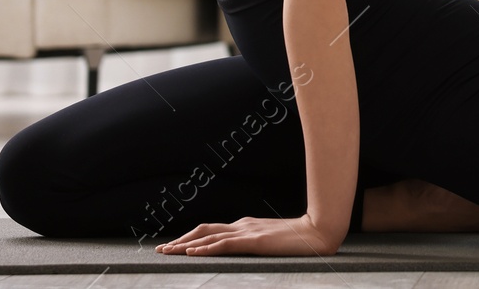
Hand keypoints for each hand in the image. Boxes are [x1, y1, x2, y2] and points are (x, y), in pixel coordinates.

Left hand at [154, 214, 342, 256]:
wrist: (318, 232)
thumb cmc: (298, 239)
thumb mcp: (270, 240)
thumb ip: (255, 242)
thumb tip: (241, 248)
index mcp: (245, 225)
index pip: (211, 230)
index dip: (190, 237)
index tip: (173, 246)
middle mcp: (242, 225)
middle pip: (203, 230)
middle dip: (179, 240)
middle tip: (160, 250)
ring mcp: (248, 232)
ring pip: (209, 236)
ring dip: (185, 244)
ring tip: (168, 251)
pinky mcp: (255, 241)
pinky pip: (225, 244)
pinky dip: (206, 248)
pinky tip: (193, 252)